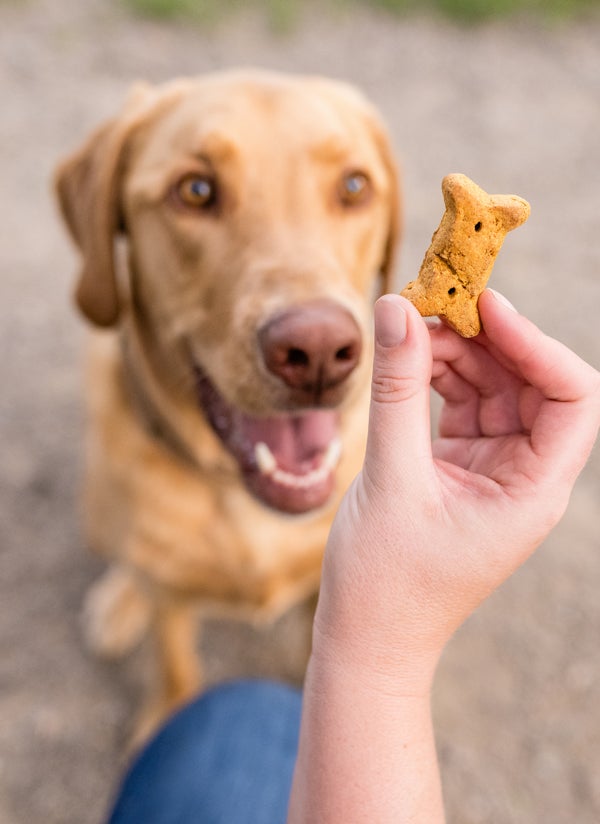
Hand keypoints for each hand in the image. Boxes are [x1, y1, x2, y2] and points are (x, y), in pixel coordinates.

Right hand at [313, 290, 599, 688]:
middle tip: (433, 304)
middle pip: (530, 382)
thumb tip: (396, 309)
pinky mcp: (461, 465)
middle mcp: (525, 475)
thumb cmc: (386, 580)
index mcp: (535, 490)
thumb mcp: (391, 478)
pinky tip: (405, 358)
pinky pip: (461, 403)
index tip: (483, 307)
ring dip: (455, 352)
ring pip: (492, 386)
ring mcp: (495, 469)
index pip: (572, 396)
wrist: (367, 636)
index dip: (535, 343)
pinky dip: (435, 376)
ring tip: (408, 328)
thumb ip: (396, 390)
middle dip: (487, 339)